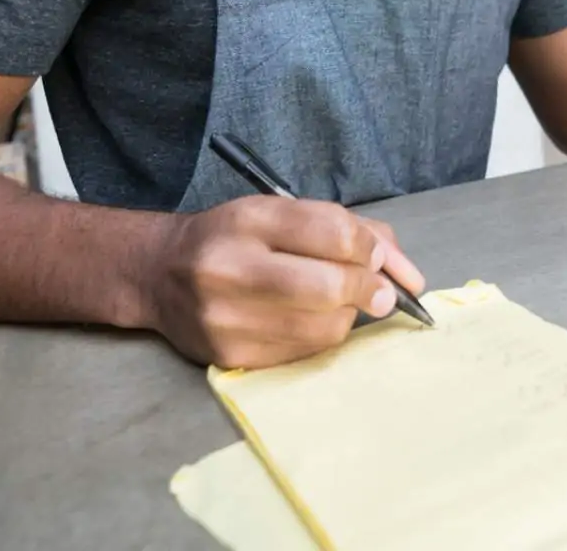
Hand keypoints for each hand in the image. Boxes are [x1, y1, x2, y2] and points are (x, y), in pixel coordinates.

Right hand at [143, 196, 425, 368]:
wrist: (160, 273)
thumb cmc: (234, 237)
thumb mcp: (281, 212)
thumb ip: (347, 230)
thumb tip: (406, 271)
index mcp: (248, 219)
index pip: (331, 232)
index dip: (369, 247)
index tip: (378, 256)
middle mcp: (230, 267)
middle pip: (328, 286)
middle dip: (369, 289)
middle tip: (381, 293)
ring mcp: (226, 317)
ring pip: (322, 327)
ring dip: (347, 316)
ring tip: (338, 304)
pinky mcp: (229, 355)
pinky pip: (302, 352)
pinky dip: (321, 337)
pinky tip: (310, 321)